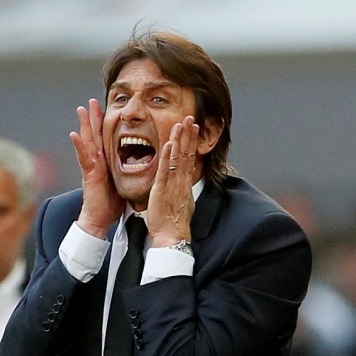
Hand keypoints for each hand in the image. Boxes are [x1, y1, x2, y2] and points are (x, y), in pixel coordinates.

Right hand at [70, 99, 123, 237]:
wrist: (100, 220)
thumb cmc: (111, 204)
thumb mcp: (123, 182)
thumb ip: (127, 171)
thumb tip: (142, 164)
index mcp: (107, 162)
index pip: (107, 139)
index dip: (106, 124)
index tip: (108, 108)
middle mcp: (97, 162)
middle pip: (95, 135)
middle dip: (93, 118)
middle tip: (92, 101)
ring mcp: (92, 167)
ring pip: (88, 142)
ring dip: (84, 125)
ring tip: (81, 109)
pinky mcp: (89, 175)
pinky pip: (84, 158)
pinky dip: (79, 146)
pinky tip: (74, 134)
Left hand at [147, 117, 197, 246]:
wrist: (173, 237)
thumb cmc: (174, 225)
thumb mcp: (181, 203)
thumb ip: (180, 190)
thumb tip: (181, 184)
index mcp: (184, 184)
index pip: (189, 158)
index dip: (191, 142)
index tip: (193, 128)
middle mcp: (181, 182)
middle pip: (186, 153)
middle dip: (189, 135)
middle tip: (190, 118)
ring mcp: (173, 185)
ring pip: (177, 158)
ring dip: (179, 139)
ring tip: (181, 124)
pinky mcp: (162, 190)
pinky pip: (165, 170)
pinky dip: (166, 156)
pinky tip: (168, 143)